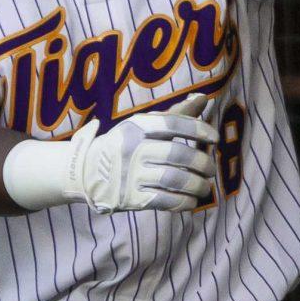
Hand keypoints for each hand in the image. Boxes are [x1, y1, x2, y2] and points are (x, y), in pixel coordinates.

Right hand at [63, 106, 218, 212]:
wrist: (85, 172)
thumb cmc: (123, 145)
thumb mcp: (142, 125)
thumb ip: (174, 115)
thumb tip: (203, 98)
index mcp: (136, 127)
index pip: (172, 124)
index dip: (197, 130)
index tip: (214, 138)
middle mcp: (132, 149)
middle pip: (176, 155)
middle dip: (202, 163)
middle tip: (211, 168)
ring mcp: (130, 175)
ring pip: (174, 180)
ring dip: (197, 185)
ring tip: (205, 186)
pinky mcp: (130, 198)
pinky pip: (165, 201)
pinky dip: (184, 202)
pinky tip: (192, 200)